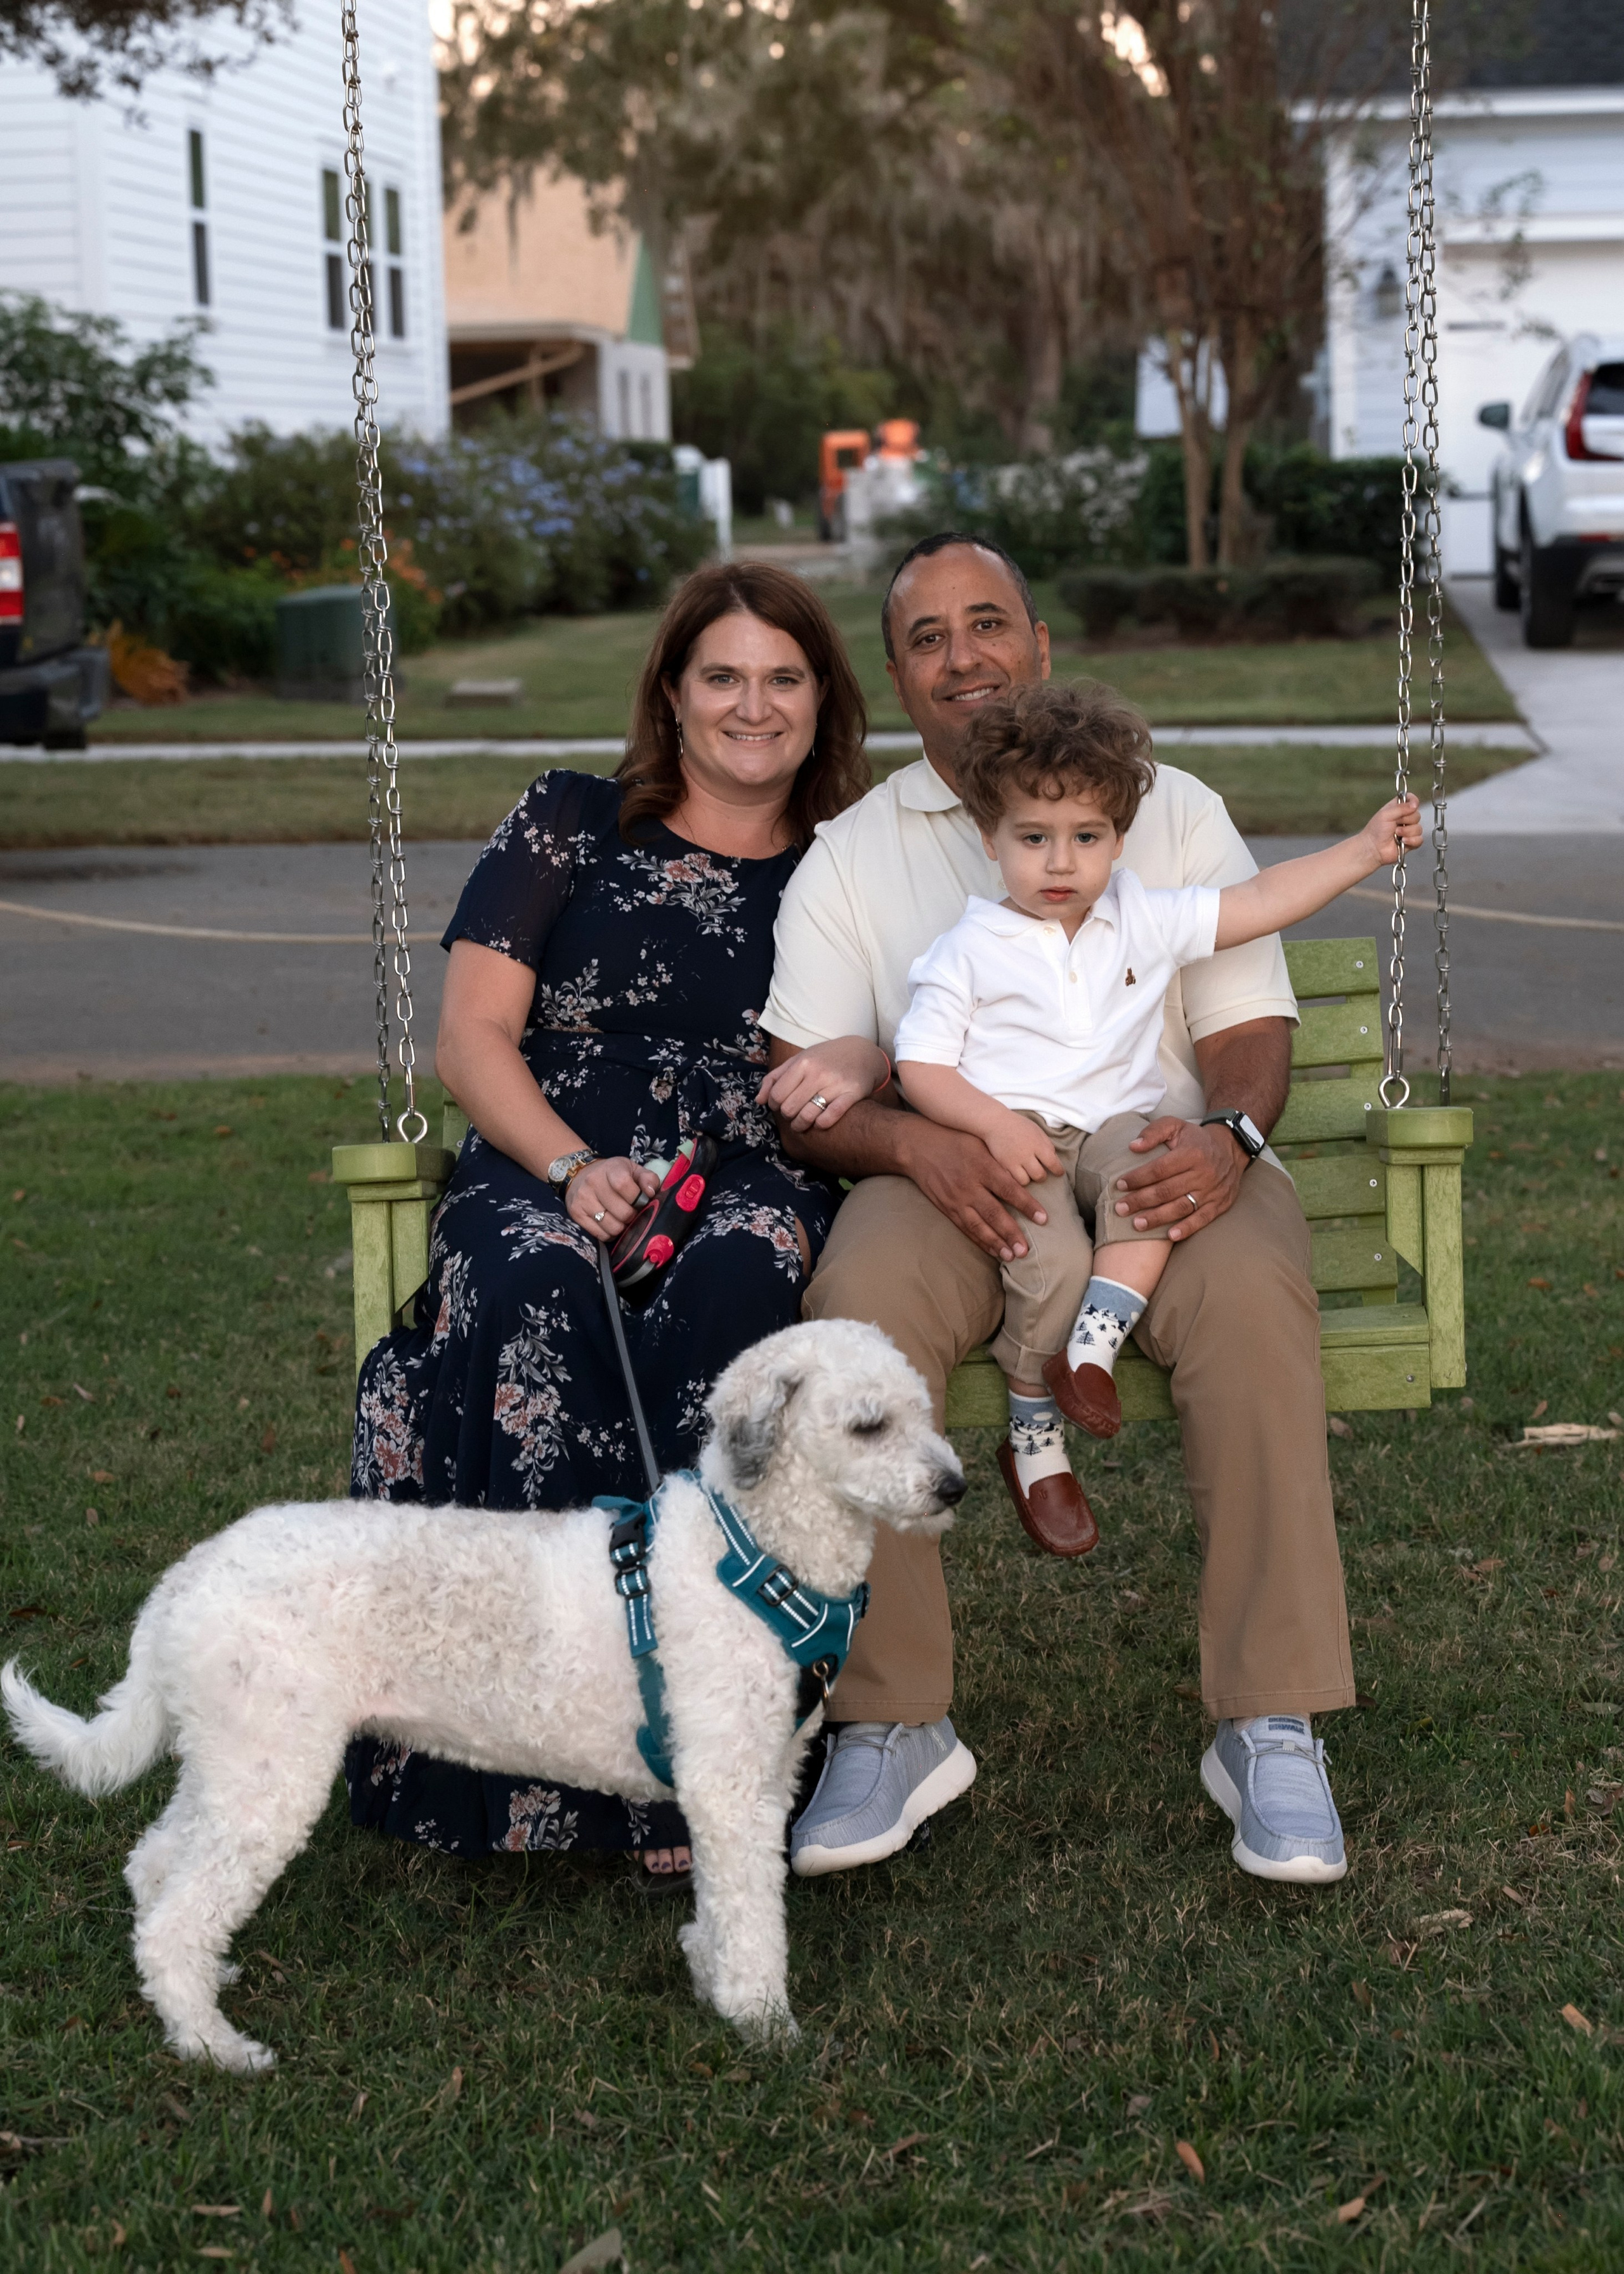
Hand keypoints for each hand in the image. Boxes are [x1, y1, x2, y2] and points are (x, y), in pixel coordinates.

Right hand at [566, 1155, 659, 1241]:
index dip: (636, 1198)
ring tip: (620, 1218)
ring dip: (621, 1227)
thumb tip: (651, 1192)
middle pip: (622, 1212)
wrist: (579, 1175)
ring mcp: (583, 1199)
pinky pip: (600, 1234)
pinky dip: (609, 1233)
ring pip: (612, 1227)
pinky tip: (610, 1224)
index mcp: (610, 1169)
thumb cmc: (612, 1174)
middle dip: (632, 1216)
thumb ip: (648, 1178)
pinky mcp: (576, 1213)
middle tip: (631, 1212)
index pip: (624, 1185)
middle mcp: (593, 1182)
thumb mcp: (631, 1169)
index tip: (640, 1200)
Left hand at [756, 1036, 888, 1131]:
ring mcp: (835, 1084)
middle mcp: (818, 1073)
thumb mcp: (799, 1060)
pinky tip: (820, 1122)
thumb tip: (759, 1101)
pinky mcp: (852, 1094)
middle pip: (789, 1108)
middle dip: (788, 1116)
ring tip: (802, 1124)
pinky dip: (821, 1124)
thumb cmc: (825, 1058)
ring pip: (807, 1116)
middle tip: (792, 1115)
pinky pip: (830, 1118)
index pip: (777, 1095)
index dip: (775, 1105)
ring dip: (801, 1125)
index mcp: (803, 1063)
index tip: (781, 1105)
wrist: (863, 1053)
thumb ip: (775, 1078)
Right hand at [899, 1118, 1048, 1263]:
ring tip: (1011, 1256)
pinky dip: (979, 1241)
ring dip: (995, 1243)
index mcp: (982, 1166)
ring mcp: (956, 1199)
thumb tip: (1027, 1173)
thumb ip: (1000, 1160)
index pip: (1009, 1189)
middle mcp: (969, 1185)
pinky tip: (992, 1251)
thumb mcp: (980, 1143)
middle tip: (1025, 1250)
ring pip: (979, 1226)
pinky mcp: (946, 1208)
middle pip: (994, 1213)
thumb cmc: (955, 1140)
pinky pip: (965, 1228)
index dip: (1027, 1205)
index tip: (1043, 1219)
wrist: (917, 1146)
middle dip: (1011, 1233)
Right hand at [982, 1108, 1062, 1186]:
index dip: (1058, 1170)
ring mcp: (1014, 1160)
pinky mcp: (1003, 1165)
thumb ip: (1046, 1144)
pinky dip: (1016, 1178)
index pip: (1053, 1163)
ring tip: (1026, 1173)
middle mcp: (1027, 1154)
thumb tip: (1053, 1159)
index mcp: (1038, 1144)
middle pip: (1039, 1175)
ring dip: (1028, 1178)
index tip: (1058, 1172)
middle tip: (1039, 1173)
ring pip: (1026, 1181)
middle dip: (1042, 1176)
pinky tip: (1016, 1173)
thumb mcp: (1037, 1130)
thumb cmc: (1018, 1125)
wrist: (995, 1122)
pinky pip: (1012, 1179)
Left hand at [1114, 1117, 1246, 1240]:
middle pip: (1166, 1191)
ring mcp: (1212, 1191)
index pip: (1159, 1169)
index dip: (1138, 1178)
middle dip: (1141, 1201)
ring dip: (1158, 1218)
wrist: (1231, 1148)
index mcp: (1191, 1154)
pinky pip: (1202, 1219)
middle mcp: (1202, 1173)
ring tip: (1137, 1224)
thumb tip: (1133, 1146)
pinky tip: (1170, 1236)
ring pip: (1181, 1207)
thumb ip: (1154, 1132)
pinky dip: (1187, 1228)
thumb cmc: (1196, 1139)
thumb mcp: (1176, 1125)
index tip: (1119, 1185)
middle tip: (1120, 1209)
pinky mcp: (1220, 1204)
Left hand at [1362, 793, 1423, 866]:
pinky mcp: (1411, 842)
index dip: (1413, 801)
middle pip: (1417, 815)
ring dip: (1407, 832)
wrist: (1373, 848)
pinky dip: (1411, 841)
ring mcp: (1408, 830)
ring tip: (1396, 834)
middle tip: (1395, 824)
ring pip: (1419, 828)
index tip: (1412, 805)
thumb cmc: (1375, 831)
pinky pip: (1419, 840)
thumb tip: (1415, 804)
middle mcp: (1404, 818)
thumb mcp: (1385, 814)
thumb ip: (1401, 808)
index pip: (1411, 799)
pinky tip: (1403, 841)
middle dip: (1407, 820)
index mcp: (1398, 808)